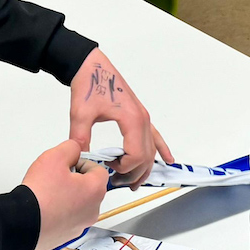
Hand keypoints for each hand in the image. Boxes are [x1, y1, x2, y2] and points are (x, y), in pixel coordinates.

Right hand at [22, 139, 108, 249]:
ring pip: (78, 204)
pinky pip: (67, 219)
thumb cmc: (40, 194)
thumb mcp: (55, 157)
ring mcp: (81, 225)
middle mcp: (93, 210)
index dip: (81, 163)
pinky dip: (59, 213)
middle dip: (74, 180)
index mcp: (95, 190)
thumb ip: (70, 148)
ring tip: (47, 194)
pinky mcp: (67, 236)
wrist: (23, 225)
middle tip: (55, 178)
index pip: (98, 169)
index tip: (67, 164)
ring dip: (67, 197)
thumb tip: (74, 150)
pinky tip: (44, 208)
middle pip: (89, 188)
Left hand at [69, 49, 170, 187]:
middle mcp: (142, 119)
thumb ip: (81, 138)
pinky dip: (161, 149)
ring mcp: (143, 117)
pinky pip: (155, 136)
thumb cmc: (89, 85)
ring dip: (145, 167)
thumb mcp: (80, 113)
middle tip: (117, 182)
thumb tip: (81, 159)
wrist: (92, 66)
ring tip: (133, 183)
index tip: (107, 168)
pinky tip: (168, 160)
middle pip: (146, 156)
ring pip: (151, 149)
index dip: (124, 168)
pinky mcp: (140, 115)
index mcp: (131, 119)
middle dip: (134, 173)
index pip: (136, 154)